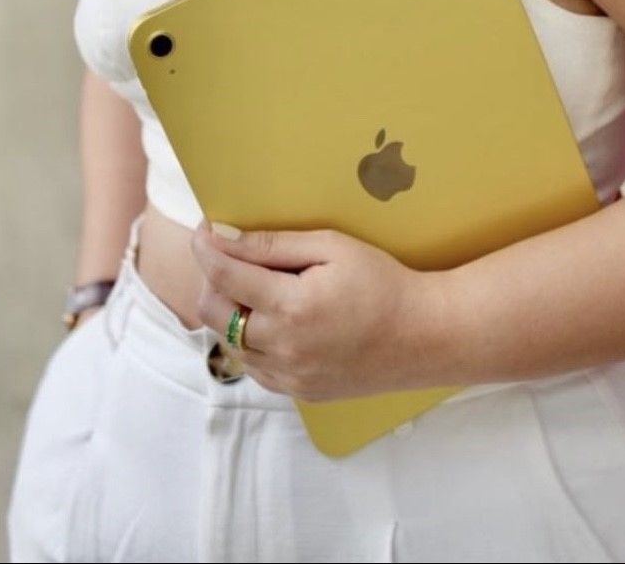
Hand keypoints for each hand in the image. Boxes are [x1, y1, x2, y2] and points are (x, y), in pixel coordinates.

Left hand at [188, 220, 446, 400]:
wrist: (422, 335)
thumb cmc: (382, 282)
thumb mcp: (332, 248)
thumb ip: (274, 246)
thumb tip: (226, 239)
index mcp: (291, 307)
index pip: (225, 275)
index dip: (206, 249)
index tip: (202, 231)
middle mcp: (283, 348)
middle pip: (216, 315)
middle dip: (212, 281)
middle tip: (228, 258)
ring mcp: (290, 376)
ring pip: (231, 344)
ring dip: (230, 313)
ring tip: (254, 288)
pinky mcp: (300, 392)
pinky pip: (255, 367)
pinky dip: (252, 342)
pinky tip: (274, 320)